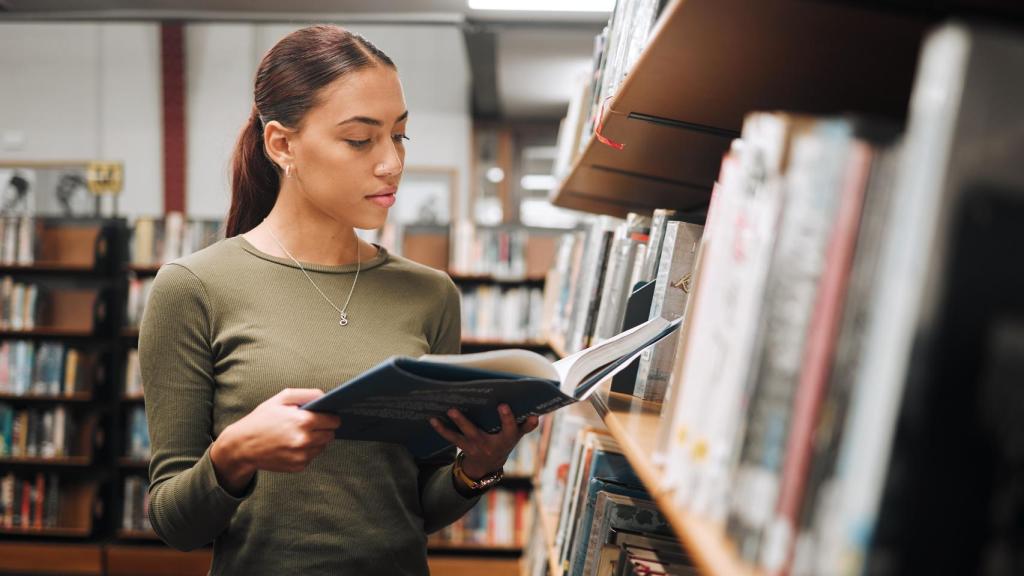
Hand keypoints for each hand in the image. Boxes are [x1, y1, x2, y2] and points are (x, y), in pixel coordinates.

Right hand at [211, 388, 340, 493]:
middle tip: (310, 424)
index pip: (334, 420)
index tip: (326, 415)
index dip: (331, 416)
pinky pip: (312, 456)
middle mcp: (305, 440)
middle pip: (331, 434)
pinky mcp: (298, 467)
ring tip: (298, 434)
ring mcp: (302, 456)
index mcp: (303, 421)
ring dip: (316, 440)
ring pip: (323, 446)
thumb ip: (306, 394)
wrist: (243, 446)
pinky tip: (292, 445)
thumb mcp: (281, 399)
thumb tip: (325, 397)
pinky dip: (306, 451)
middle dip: (324, 428)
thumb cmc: (261, 419)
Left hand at [429, 404, 538, 479]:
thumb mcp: (517, 435)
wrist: (488, 465)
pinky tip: (432, 419)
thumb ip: (527, 426)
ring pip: (460, 436)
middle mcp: (488, 444)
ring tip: (447, 410)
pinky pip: (451, 437)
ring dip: (452, 424)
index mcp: (506, 439)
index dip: (507, 418)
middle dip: (466, 422)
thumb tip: (536, 415)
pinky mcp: (463, 445)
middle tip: (456, 409)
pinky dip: (441, 429)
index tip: (503, 404)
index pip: (510, 429)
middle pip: (476, 433)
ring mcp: (473, 446)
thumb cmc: (504, 442)